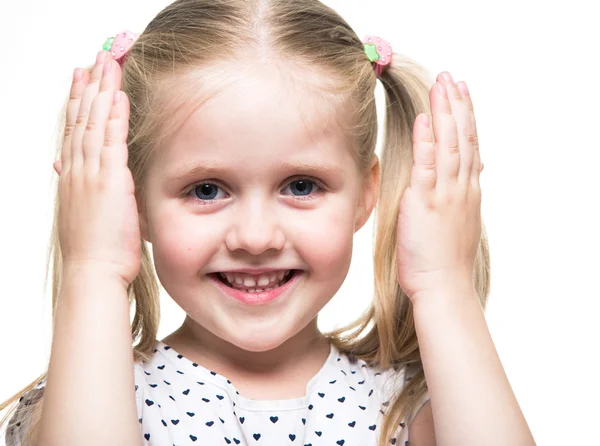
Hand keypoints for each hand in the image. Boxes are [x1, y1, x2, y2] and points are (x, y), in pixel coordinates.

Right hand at [55, 50, 140, 286]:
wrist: (93, 271)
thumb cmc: (95, 250)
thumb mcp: (84, 213)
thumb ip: (81, 187)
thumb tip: (68, 170)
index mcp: (73, 177)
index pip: (74, 131)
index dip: (77, 103)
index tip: (80, 80)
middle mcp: (77, 169)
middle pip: (81, 118)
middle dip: (88, 86)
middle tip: (94, 60)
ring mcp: (90, 173)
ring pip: (93, 122)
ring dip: (101, 90)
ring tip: (106, 64)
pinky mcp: (109, 180)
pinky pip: (110, 139)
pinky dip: (113, 115)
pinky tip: (118, 94)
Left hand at [397, 72, 482, 302]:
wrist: (444, 286)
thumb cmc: (445, 260)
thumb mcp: (459, 222)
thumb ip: (461, 195)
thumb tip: (468, 175)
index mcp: (467, 191)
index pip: (470, 145)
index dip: (466, 117)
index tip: (462, 94)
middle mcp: (461, 187)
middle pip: (464, 137)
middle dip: (457, 105)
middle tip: (452, 78)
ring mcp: (446, 193)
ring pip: (450, 144)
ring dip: (445, 113)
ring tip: (443, 85)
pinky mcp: (426, 202)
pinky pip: (428, 165)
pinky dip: (427, 140)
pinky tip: (424, 119)